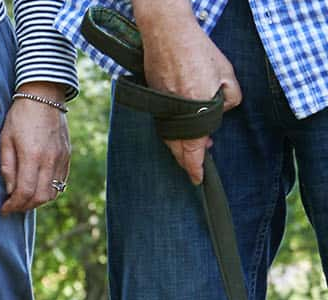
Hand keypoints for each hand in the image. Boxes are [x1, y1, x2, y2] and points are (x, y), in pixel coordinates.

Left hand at [0, 86, 69, 213]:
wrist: (44, 96)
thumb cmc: (19, 117)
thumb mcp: (5, 140)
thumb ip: (7, 167)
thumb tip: (9, 191)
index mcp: (32, 156)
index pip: (25, 192)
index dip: (13, 206)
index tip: (4, 209)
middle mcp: (50, 159)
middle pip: (41, 197)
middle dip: (25, 207)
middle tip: (12, 206)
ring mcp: (62, 157)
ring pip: (53, 192)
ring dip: (38, 200)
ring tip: (24, 198)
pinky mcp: (67, 154)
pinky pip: (61, 181)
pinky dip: (49, 190)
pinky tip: (37, 187)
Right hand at [137, 11, 241, 182]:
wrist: (168, 34)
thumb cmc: (199, 51)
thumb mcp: (227, 74)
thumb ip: (229, 98)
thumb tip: (221, 111)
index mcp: (195, 108)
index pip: (194, 148)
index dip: (196, 166)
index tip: (198, 179)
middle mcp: (175, 112)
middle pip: (178, 149)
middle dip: (188, 161)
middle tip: (197, 169)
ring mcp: (162, 108)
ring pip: (170, 138)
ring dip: (182, 146)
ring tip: (196, 148)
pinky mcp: (155, 100)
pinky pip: (165, 124)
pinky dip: (174, 132)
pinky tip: (183, 129)